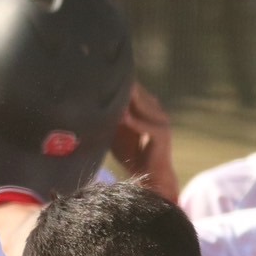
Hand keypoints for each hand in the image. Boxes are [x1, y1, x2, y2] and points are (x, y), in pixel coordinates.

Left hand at [111, 82, 177, 200]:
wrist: (151, 178)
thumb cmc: (132, 158)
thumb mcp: (118, 135)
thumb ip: (112, 121)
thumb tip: (93, 110)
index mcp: (148, 110)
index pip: (135, 92)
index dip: (122, 85)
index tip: (103, 77)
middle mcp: (156, 113)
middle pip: (140, 95)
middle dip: (125, 88)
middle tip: (105, 79)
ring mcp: (161, 122)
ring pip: (144, 107)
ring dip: (129, 100)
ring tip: (112, 91)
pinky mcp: (162, 135)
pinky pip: (147, 126)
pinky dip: (135, 122)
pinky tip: (122, 117)